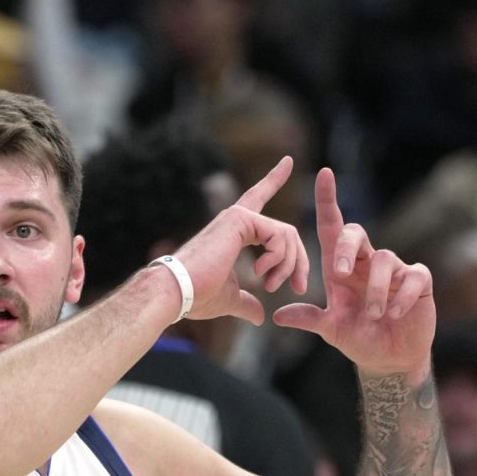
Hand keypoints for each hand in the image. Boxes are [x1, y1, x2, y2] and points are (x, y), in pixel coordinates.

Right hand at [170, 157, 309, 325]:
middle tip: (298, 287)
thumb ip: (246, 302)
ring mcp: (238, 216)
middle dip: (299, 260)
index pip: (258, 200)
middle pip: (286, 231)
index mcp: (234, 232)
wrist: (177, 293)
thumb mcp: (228, 299)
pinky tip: (261, 273)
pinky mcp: (240, 219)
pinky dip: (279, 258)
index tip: (288, 160)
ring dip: (288, 265)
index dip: (273, 180)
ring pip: (287, 234)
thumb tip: (258, 315)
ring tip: (272, 286)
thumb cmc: (196, 296)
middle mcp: (236, 219)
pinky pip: (279, 234)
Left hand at [271, 168, 434, 376]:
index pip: (332, 228)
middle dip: (346, 248)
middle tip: (340, 274)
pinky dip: (400, 296)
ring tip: (374, 315)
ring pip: (385, 258)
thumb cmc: (359, 337)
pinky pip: (412, 276)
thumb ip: (308, 319)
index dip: (328, 200)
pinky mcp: (418, 282)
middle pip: (356, 232)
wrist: (390, 359)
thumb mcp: (331, 329)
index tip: (323, 173)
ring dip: (375, 289)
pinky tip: (393, 313)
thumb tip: (277, 315)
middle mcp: (367, 263)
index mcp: (342, 269)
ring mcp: (394, 270)